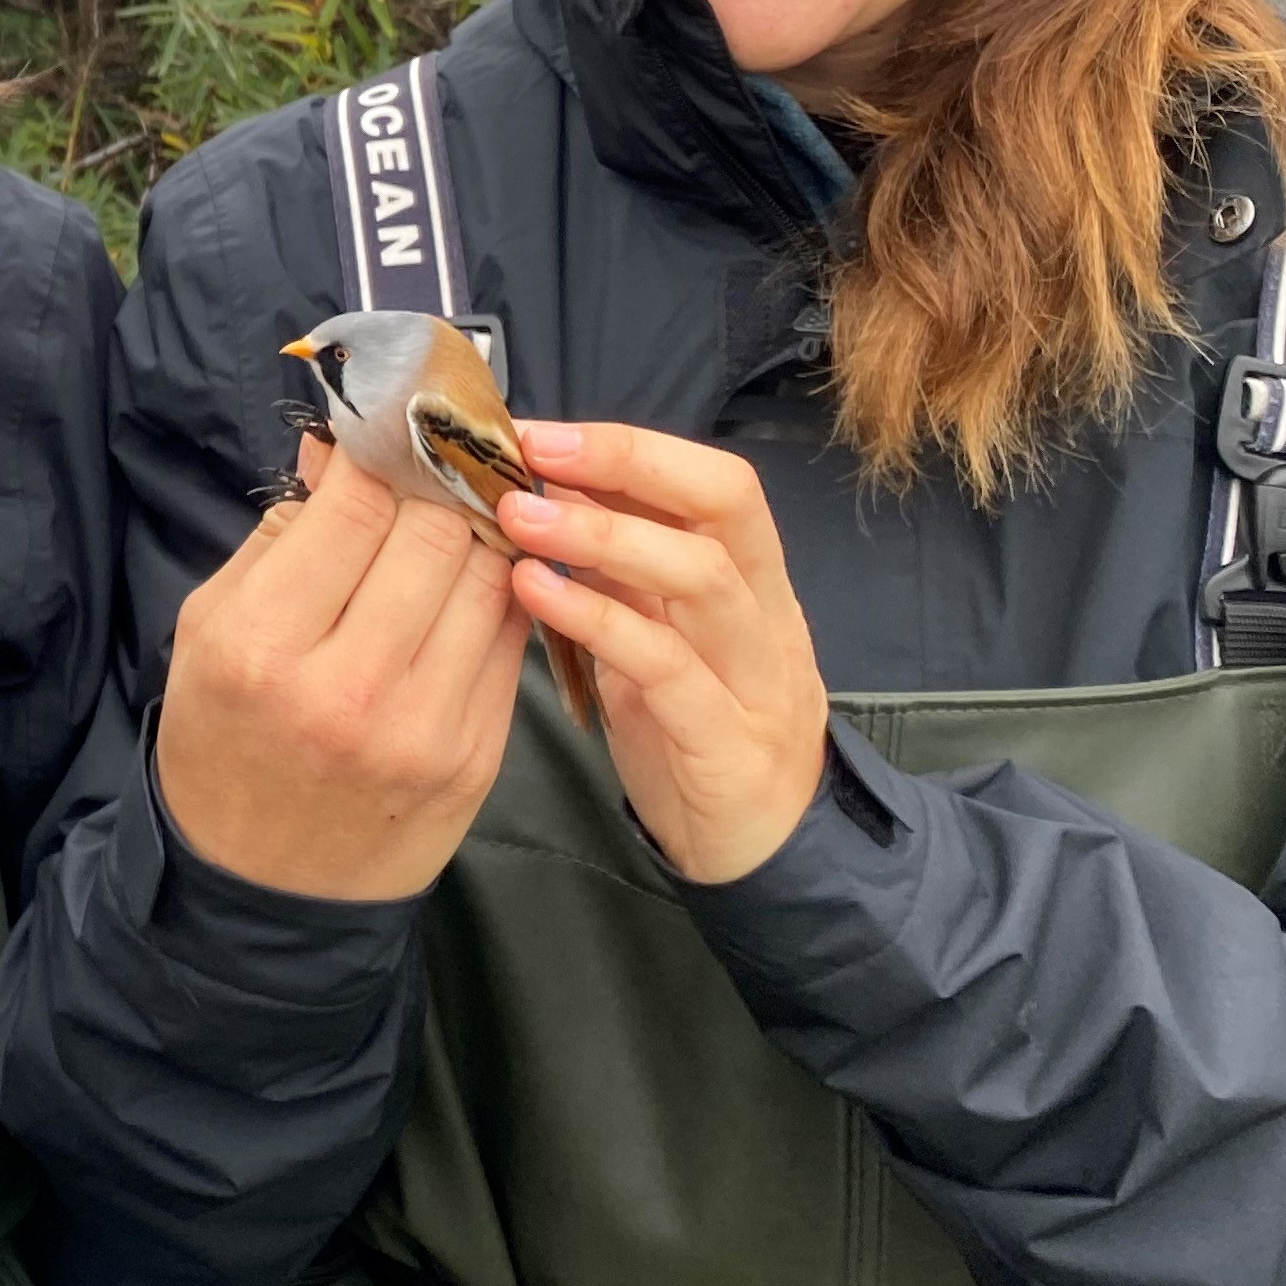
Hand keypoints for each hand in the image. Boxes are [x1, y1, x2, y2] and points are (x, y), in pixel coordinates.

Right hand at [151, 435, 524, 900]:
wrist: (263, 890)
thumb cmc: (225, 738)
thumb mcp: (211, 628)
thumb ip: (280, 534)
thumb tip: (340, 446)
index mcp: (265, 645)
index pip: (356, 503)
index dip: (381, 447)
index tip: (388, 421)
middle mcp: (349, 686)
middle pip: (437, 531)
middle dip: (438, 482)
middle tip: (434, 459)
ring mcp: (425, 727)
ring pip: (491, 577)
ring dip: (481, 531)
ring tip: (460, 512)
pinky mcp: (478, 755)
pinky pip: (511, 637)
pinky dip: (500, 593)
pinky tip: (472, 581)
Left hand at [499, 423, 828, 886]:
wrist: (756, 854)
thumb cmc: (692, 733)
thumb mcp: (661, 637)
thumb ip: (623, 572)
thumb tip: (550, 489)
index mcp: (755, 584)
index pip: (718, 485)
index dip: (634, 448)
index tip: (542, 431)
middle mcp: (768, 619)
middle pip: (725, 507)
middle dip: (627, 465)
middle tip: (530, 452)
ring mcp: (757, 681)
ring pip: (702, 578)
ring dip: (602, 536)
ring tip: (516, 517)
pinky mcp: (728, 744)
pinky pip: (668, 668)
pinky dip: (597, 620)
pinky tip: (533, 594)